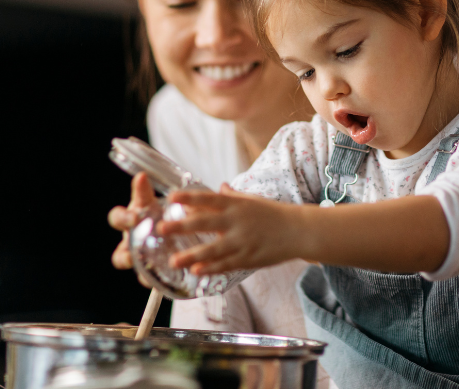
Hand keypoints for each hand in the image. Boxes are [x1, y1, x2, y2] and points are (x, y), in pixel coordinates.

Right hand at [108, 173, 156, 282]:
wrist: (172, 226)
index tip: (134, 217)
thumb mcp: (151, 201)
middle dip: (124, 256)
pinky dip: (154, 281)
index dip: (122, 218)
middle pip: (119, 254)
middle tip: (133, 255)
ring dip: (139, 273)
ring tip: (148, 275)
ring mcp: (140, 258)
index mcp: (129, 221)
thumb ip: (145, 192)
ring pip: (137, 273)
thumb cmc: (155, 211)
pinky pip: (149, 280)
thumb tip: (141, 176)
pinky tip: (165, 281)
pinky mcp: (152, 270)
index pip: (116, 218)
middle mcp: (130, 242)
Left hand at [161, 184, 306, 274]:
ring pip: (213, 249)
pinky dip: (211, 268)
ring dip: (192, 255)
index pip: (209, 198)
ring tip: (174, 261)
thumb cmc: (273, 214)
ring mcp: (242, 241)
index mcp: (237, 204)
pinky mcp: (248, 258)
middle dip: (181, 226)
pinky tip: (196, 272)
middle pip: (205, 223)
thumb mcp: (252, 201)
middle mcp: (237, 221)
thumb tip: (219, 187)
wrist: (298, 230)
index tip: (172, 196)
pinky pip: (226, 265)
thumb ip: (233, 196)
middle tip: (160, 228)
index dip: (190, 197)